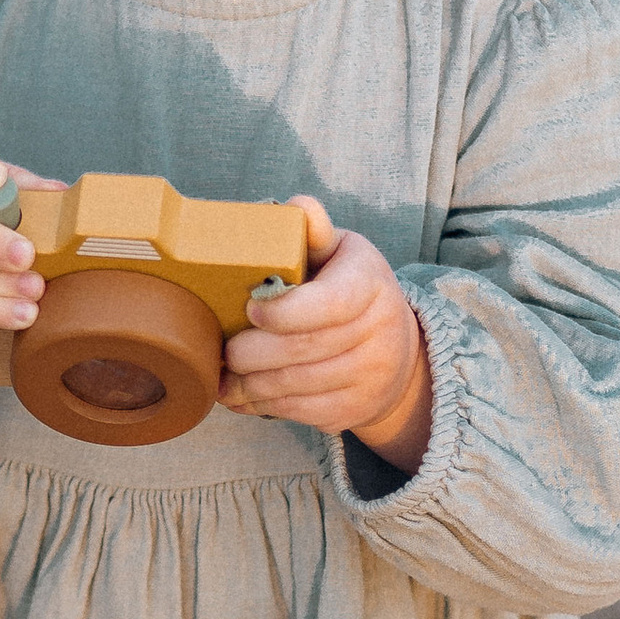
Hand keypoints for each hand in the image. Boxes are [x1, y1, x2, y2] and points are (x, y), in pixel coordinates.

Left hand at [221, 198, 431, 471]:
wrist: (396, 352)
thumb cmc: (351, 290)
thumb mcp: (340, 254)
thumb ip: (313, 232)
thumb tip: (298, 206)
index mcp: (370, 284)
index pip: (331, 303)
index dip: (285, 312)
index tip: (250, 310)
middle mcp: (380, 331)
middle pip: (305, 349)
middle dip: (252, 353)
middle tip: (223, 349)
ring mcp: (371, 376)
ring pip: (297, 385)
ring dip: (250, 384)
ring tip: (223, 375)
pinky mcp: (356, 409)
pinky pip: (301, 412)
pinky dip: (263, 406)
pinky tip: (242, 395)